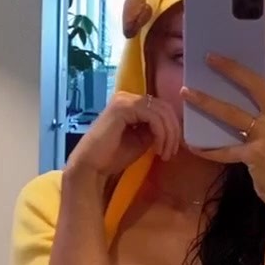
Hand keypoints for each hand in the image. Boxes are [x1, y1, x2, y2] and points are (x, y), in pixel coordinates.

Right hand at [66, 92, 180, 180]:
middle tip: (171, 152)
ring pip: (161, 112)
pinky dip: (160, 133)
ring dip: (168, 135)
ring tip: (165, 153)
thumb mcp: (142, 140)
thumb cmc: (113, 156)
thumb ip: (155, 129)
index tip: (172, 148)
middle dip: (173, 131)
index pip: (161, 108)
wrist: (91, 167)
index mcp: (131, 103)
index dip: (173, 126)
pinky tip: (157, 149)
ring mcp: (124, 100)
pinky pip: (153, 117)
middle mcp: (127, 97)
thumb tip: (173, 127)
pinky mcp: (122, 108)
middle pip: (164, 107)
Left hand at [181, 26, 264, 213]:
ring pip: (233, 114)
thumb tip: (238, 92)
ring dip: (207, 102)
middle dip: (230, 68)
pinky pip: (226, 149)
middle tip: (208, 55)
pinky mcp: (257, 156)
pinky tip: (193, 145)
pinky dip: (209, 149)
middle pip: (254, 85)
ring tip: (187, 91)